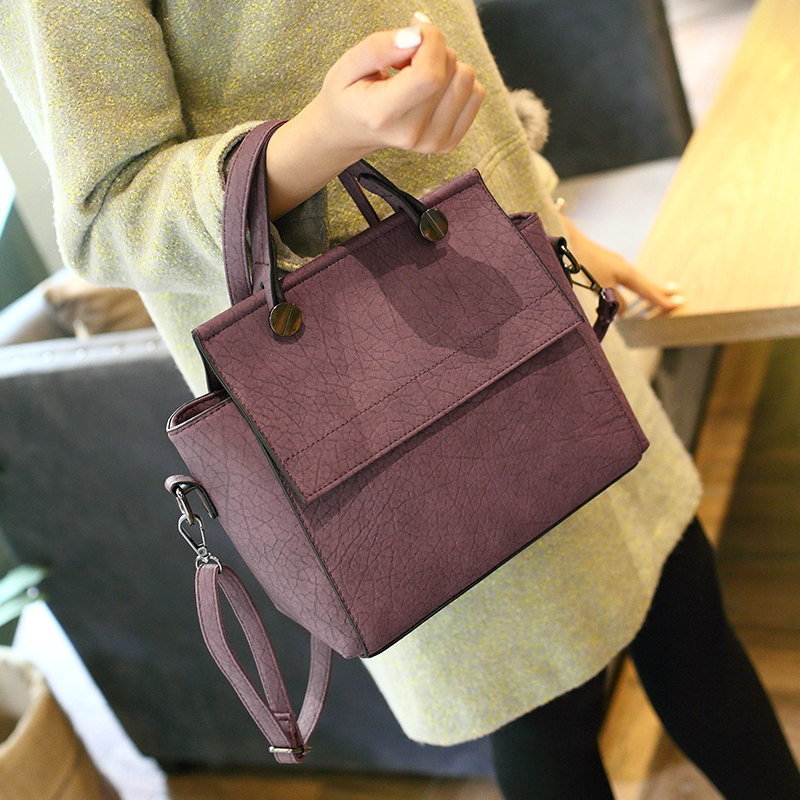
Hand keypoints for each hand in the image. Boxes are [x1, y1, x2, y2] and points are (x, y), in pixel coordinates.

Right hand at [266, 15, 484, 218]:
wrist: (350, 132)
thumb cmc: (349, 95)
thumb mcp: (348, 64)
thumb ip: (379, 47)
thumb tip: (417, 36)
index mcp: (384, 116)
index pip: (429, 74)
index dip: (430, 41)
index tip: (414, 32)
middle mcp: (413, 134)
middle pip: (452, 72)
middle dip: (434, 49)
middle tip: (406, 60)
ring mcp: (434, 142)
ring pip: (468, 80)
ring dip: (446, 65)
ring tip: (416, 75)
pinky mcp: (448, 142)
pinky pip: (475, 96)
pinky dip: (456, 82)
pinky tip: (431, 89)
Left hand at [559, 213, 684, 313]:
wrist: (569, 241)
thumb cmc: (586, 265)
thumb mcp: (602, 287)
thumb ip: (615, 301)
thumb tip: (623, 311)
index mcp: (627, 274)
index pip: (648, 291)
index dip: (660, 300)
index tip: (677, 305)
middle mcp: (624, 267)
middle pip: (646, 283)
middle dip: (660, 292)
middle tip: (677, 296)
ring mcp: (615, 263)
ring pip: (635, 280)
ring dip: (647, 289)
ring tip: (657, 293)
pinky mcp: (604, 262)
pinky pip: (625, 277)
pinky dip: (632, 285)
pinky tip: (628, 287)